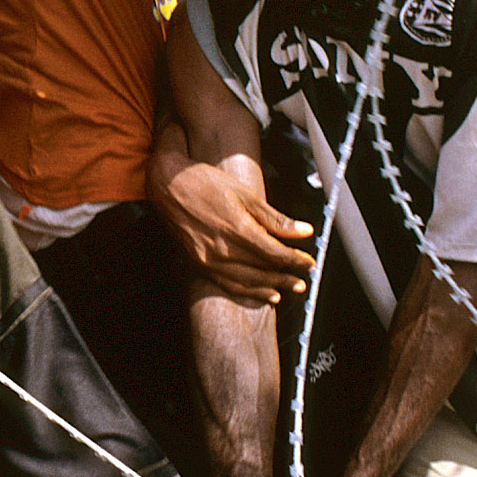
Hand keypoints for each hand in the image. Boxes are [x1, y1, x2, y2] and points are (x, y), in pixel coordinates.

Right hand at [152, 143, 314, 302]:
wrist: (169, 185)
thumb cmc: (206, 183)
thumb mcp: (246, 194)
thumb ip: (275, 218)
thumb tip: (303, 231)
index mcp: (238, 229)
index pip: (276, 253)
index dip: (296, 260)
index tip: (308, 262)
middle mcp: (223, 248)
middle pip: (264, 270)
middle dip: (287, 276)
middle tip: (303, 279)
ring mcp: (209, 258)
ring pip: (247, 281)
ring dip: (271, 287)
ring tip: (288, 289)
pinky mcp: (199, 263)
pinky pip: (228, 283)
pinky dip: (248, 291)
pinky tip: (263, 292)